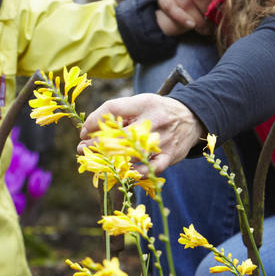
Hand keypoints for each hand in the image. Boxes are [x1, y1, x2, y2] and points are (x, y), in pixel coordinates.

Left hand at [78, 93, 204, 173]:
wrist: (192, 118)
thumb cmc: (158, 111)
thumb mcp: (141, 103)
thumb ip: (119, 113)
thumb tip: (91, 129)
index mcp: (144, 103)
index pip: (113, 108)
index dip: (94, 121)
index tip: (84, 131)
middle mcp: (154, 120)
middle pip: (119, 133)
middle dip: (96, 143)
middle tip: (82, 149)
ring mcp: (162, 139)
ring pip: (131, 153)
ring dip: (109, 158)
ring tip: (96, 160)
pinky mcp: (170, 156)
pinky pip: (150, 168)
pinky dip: (135, 172)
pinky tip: (124, 172)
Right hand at [155, 0, 219, 34]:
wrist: (178, 7)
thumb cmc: (202, 0)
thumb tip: (228, 3)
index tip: (224, 4)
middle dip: (207, 10)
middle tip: (214, 22)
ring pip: (185, 3)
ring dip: (197, 19)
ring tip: (205, 29)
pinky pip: (171, 7)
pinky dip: (182, 18)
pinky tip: (191, 25)